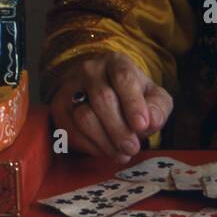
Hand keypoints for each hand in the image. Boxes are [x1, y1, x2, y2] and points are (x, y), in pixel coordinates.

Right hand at [49, 52, 174, 163]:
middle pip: (103, 99)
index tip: (142, 126)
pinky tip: (107, 151)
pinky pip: (72, 131)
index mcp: (116, 62)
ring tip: (122, 153)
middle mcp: (90, 70)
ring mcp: (71, 87)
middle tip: (132, 148)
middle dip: (120, 129)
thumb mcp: (153, 98)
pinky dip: (92, 147)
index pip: (123, 78)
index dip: (133, 103)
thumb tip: (151, 121)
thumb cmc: (133, 98)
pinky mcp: (59, 108)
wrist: (103, 96)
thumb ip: (158, 107)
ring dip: (105, 141)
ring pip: (85, 117)